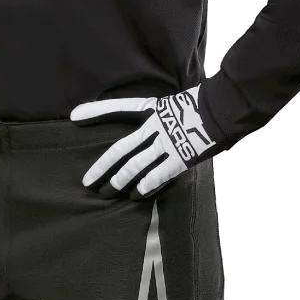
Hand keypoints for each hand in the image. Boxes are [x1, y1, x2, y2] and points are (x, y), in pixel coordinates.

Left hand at [70, 86, 218, 197]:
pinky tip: (136, 195)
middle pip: (120, 148)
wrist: (226, 106)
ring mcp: (167, 142)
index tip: (74, 116)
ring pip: (134, 165)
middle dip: (102, 167)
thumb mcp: (176, 104)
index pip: (118, 108)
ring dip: (119, 181)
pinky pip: (158, 175)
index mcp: (153, 108)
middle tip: (88, 182)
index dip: (96, 112)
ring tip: (107, 193)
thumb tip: (152, 129)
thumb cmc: (204, 105)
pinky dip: (145, 186)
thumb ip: (162, 118)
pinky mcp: (180, 157)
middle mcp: (155, 126)